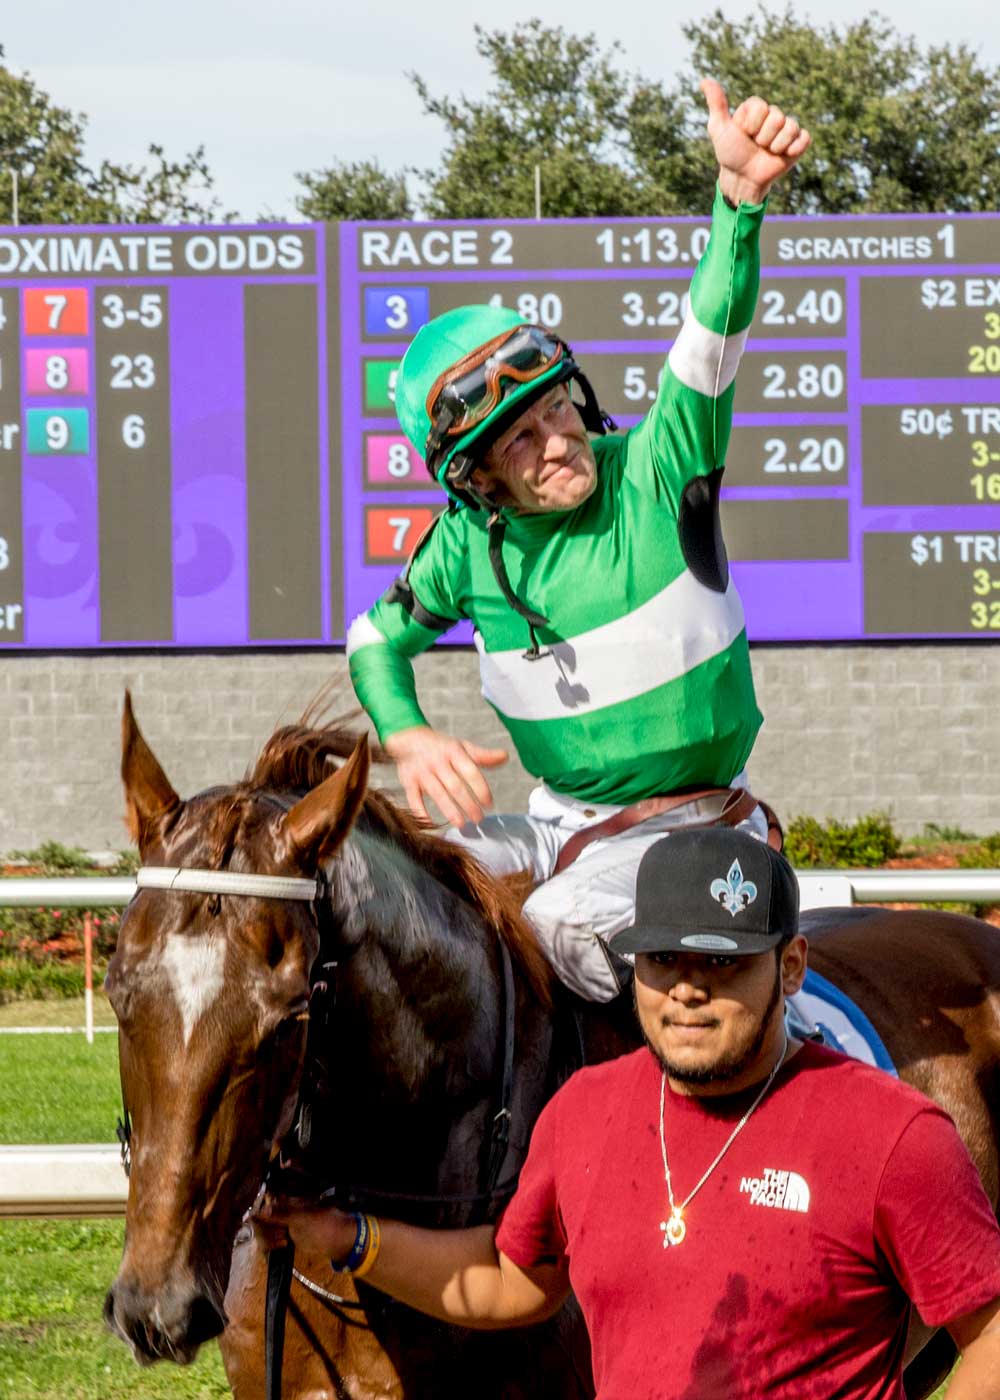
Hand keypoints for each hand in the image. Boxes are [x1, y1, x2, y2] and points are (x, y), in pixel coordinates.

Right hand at [250, 1191, 358, 1261]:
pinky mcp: (282, 1238)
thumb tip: (261, 1210)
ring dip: (268, 1239)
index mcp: (284, 1201)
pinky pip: (267, 1242)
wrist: (336, 1240)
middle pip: (258, 1222)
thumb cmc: (323, 1224)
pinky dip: (271, 1246)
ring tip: (284, 1241)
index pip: (260, 1206)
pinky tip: (284, 1245)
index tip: (264, 1224)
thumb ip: (281, 1214)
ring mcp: (280, 1225)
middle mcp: (279, 1212)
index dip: (258, 1216)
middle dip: (265, 1231)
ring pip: (261, 1233)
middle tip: (282, 1234)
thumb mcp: (303, 1218)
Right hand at [384, 725, 507, 827]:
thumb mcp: (462, 747)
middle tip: (478, 819)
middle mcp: (438, 761)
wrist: (408, 738)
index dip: (481, 788)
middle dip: (468, 804)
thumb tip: (505, 756)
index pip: (470, 772)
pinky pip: (414, 798)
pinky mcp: (408, 781)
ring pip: (437, 794)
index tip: (489, 804)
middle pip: (455, 786)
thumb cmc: (442, 748)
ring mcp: (422, 772)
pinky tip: (432, 824)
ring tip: (461, 824)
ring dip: (449, 810)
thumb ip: (483, 756)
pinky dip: (421, 812)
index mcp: (454, 752)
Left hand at [701, 78, 810, 205]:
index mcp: (756, 107)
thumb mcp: (719, 129)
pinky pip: (804, 138)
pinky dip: (792, 149)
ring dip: (775, 146)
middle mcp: (773, 114)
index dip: (751, 125)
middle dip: (763, 137)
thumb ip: (716, 104)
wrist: (742, 179)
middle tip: (755, 146)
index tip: (744, 134)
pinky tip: (782, 155)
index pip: (761, 107)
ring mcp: (787, 128)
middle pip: (777, 117)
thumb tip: (704, 81)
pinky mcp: (798, 142)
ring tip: (767, 151)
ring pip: (790, 127)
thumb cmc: (730, 153)